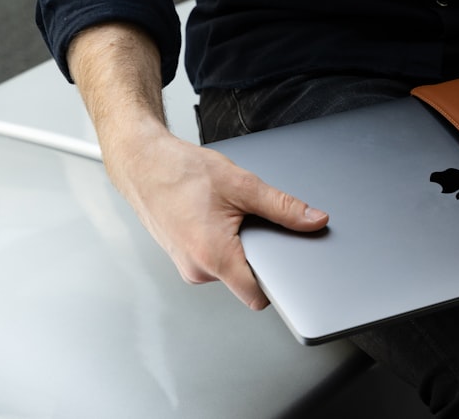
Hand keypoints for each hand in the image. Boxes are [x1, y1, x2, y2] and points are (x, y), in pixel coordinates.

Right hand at [113, 124, 328, 309]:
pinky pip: (215, 259)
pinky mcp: (184, 257)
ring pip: (231, 268)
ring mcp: (187, 266)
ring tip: (230, 214)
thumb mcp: (243, 185)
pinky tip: (217, 217)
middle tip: (256, 223)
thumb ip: (283, 207)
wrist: (144, 163)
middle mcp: (197, 269)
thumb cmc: (180, 172)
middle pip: (247, 280)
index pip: (258, 296)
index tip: (293, 269)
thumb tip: (314, 220)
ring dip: (240, 246)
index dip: (281, 283)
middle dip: (261, 255)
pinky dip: (225, 242)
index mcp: (214, 257)